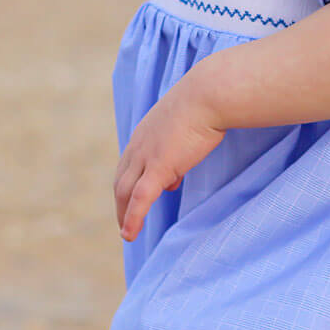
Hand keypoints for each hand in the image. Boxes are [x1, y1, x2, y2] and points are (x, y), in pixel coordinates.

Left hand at [114, 80, 224, 241]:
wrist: (208, 94)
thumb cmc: (205, 104)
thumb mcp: (186, 126)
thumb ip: (177, 150)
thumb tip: (174, 179)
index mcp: (145, 133)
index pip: (129, 164)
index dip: (131, 182)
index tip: (136, 197)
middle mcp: (139, 145)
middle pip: (121, 181)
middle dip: (121, 203)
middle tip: (125, 222)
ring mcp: (146, 156)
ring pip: (125, 192)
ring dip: (123, 214)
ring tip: (127, 233)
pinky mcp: (158, 167)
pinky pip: (140, 199)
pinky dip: (132, 218)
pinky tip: (130, 235)